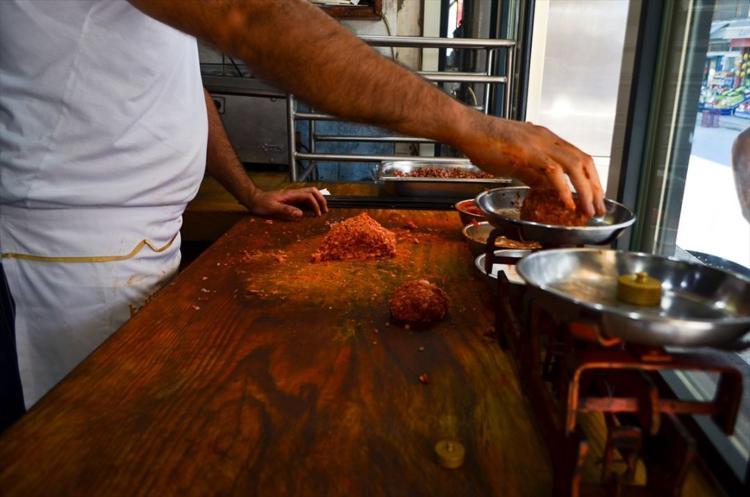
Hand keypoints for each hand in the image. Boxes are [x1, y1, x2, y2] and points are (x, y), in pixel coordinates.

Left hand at [244, 187, 328, 219]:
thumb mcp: (273, 208)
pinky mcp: (291, 199)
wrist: (254, 199)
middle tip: (325, 211)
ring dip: (317, 200)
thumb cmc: (262, 204)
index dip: (316, 204)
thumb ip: (286, 210)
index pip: (309, 195)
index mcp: (291, 194)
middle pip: (313, 191)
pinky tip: (312, 211)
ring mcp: (293, 196)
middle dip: (321, 200)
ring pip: (310, 193)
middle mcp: (294, 193)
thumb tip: (301, 214)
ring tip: (321, 211)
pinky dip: (312, 203)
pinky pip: (305, 199)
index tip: (317, 214)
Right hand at [462, 115, 605, 216]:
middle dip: (595, 187)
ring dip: (585, 191)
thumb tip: (545, 187)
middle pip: (585, 161)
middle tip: (599, 208)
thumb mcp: (515, 158)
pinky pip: (553, 172)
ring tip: (588, 210)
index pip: (580, 157)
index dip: (591, 178)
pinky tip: (568, 203)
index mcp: (546, 139)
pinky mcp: (528, 153)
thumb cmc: (485, 141)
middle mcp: (548, 140)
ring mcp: (540, 144)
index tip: (595, 196)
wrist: (468, 129)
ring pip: (575, 166)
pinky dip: (564, 189)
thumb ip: (532, 171)